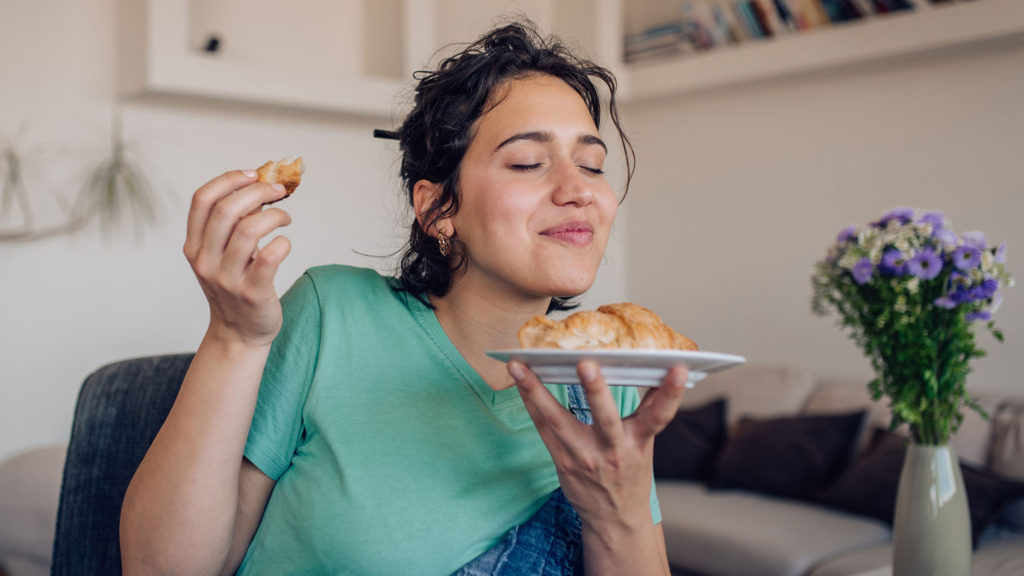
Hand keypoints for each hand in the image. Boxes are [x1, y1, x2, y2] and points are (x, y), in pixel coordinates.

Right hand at [184, 170, 291, 346]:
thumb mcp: (221, 255)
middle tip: (279, 191)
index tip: (253, 174)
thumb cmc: (234, 286)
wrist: (238, 333)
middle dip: (257, 191)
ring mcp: (227, 278)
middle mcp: (205, 261)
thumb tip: (260, 186)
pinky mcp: (252, 293)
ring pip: (249, 230)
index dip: (229, 179)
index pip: (202, 200)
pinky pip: (270, 258)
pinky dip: (283, 243)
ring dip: (274, 216)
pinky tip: (285, 243)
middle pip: (226, 210)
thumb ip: (232, 224)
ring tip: (285, 218)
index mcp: (194, 246)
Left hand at [509, 360, 686, 531]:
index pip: (660, 416)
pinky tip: (519, 382)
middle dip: (596, 390)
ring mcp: (585, 457)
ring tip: (520, 367)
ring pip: (558, 421)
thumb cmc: (630, 475)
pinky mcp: (563, 462)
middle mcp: (614, 450)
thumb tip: (654, 371)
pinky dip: (530, 403)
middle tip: (587, 364)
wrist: (615, 519)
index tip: (679, 369)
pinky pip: (543, 428)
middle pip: (605, 418)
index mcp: (639, 442)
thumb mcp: (645, 445)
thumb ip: (646, 410)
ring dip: (536, 391)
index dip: (671, 393)